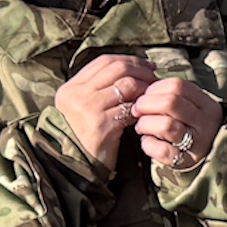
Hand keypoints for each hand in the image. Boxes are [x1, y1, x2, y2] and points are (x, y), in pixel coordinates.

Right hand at [50, 55, 153, 169]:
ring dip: (145, 88)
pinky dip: (142, 107)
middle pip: (117, 69)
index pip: (104, 61)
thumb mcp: (84, 108)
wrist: (76, 167)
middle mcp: (76, 95)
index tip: (146, 66)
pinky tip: (147, 112)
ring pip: (127, 85)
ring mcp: (88, 109)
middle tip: (155, 78)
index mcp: (70, 88)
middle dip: (141, 71)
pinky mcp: (102, 125)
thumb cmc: (85, 136)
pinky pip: (130, 107)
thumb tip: (132, 68)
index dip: (129, 60)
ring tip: (153, 96)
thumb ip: (99, 89)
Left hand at [133, 77, 221, 172]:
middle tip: (136, 110)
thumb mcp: (190, 109)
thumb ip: (172, 96)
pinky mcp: (185, 161)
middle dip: (146, 104)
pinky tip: (147, 141)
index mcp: (207, 105)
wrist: (206, 158)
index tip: (145, 95)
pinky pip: (162, 150)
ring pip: (166, 125)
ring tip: (141, 126)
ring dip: (145, 124)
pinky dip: (148, 144)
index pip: (178, 86)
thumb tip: (142, 89)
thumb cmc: (189, 127)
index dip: (155, 88)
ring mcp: (197, 143)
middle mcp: (206, 122)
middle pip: (171, 103)